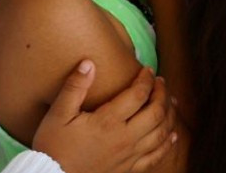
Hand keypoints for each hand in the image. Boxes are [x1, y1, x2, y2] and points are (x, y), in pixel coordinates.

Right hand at [33, 61, 176, 172]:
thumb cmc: (52, 146)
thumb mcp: (57, 115)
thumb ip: (74, 88)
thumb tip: (88, 63)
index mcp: (108, 121)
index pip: (138, 94)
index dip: (146, 79)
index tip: (147, 70)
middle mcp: (124, 138)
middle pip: (156, 112)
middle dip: (162, 93)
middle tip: (161, 82)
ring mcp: (129, 155)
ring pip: (161, 133)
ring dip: (169, 115)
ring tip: (170, 101)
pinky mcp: (128, 169)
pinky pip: (156, 156)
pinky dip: (167, 144)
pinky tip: (172, 135)